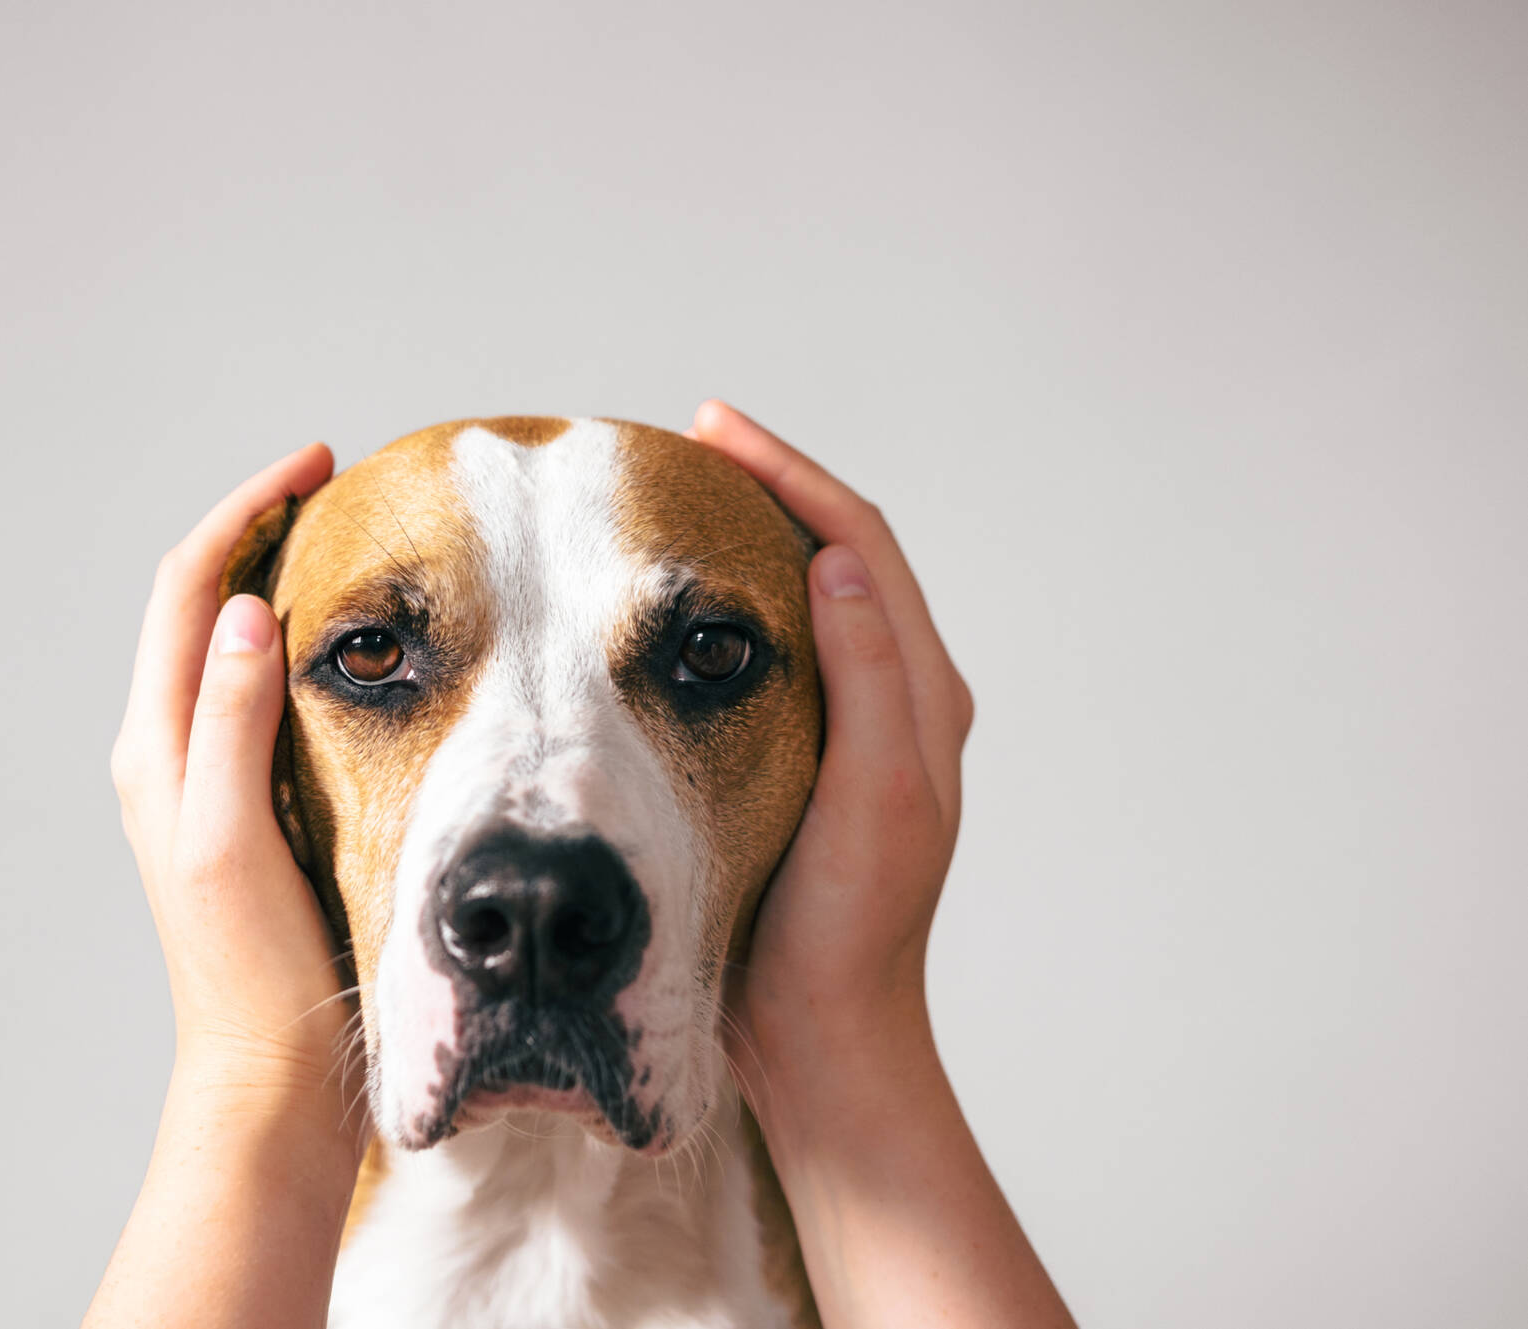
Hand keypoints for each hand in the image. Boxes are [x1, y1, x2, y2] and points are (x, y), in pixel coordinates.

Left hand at [108, 441, 350, 1103]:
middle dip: (255, 529)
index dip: (244, 512)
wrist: (265, 1076)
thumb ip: (232, 723)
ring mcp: (197, 782)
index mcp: (155, 749)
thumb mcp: (237, 838)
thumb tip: (243, 611)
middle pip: (195, 604)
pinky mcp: (236, 808)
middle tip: (333, 487)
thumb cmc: (255, 972)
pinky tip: (343, 650)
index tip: (316, 465)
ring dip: (268, 580)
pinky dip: (288, 644)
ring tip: (339, 544)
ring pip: (220, 645)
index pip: (187, 590)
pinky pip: (249, 694)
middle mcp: (164, 754)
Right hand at [694, 402, 1069, 1328]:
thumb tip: (834, 563)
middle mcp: (899, 700)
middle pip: (838, 554)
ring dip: (755, 537)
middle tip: (691, 442)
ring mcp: (853, 729)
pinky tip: (680, 607)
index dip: (791, 475)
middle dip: (771, 487)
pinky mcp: (808, 759)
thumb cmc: (848, 928)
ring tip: (684, 500)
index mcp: (922, 696)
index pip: (859, 545)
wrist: (824, 1033)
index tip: (712, 430)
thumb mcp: (874, 798)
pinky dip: (735, 605)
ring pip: (809, 598)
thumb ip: (871, 679)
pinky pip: (777, 652)